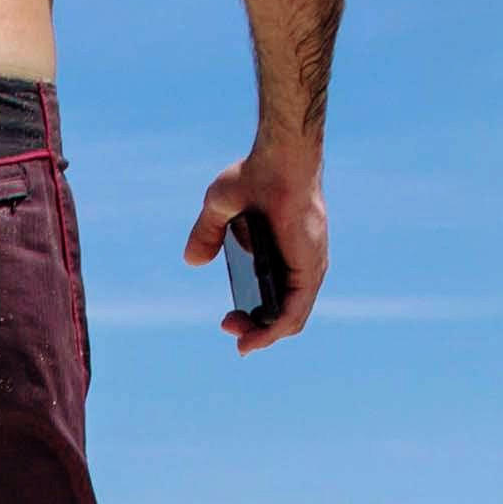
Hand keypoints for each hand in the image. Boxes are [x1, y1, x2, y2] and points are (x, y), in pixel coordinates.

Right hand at [183, 148, 328, 353]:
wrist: (279, 160)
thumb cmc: (256, 175)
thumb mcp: (220, 208)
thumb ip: (207, 234)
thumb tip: (193, 261)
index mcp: (282, 253)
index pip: (274, 295)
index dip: (253, 314)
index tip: (229, 318)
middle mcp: (299, 265)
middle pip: (282, 313)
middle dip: (254, 329)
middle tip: (229, 327)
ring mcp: (308, 268)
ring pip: (290, 319)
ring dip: (263, 336)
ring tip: (241, 343)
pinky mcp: (309, 270)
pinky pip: (294, 312)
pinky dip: (274, 330)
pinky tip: (254, 338)